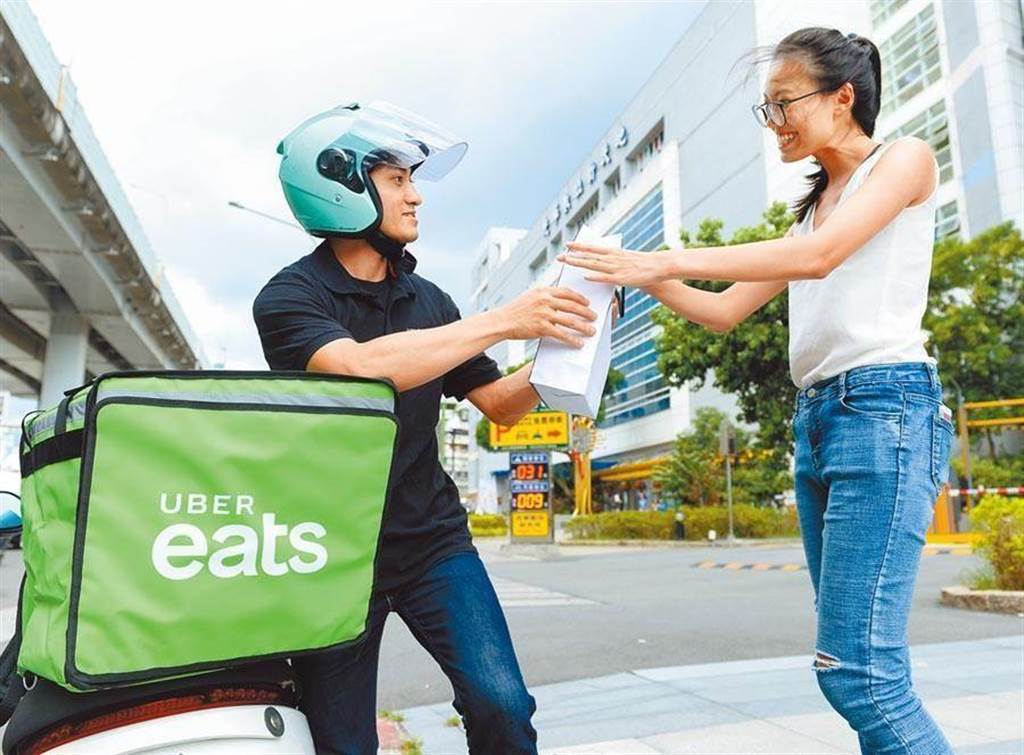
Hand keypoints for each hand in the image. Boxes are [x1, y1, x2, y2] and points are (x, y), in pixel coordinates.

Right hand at [497, 287, 596, 347]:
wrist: (502, 321)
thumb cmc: (515, 310)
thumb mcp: (530, 296)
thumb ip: (545, 295)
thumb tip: (560, 297)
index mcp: (543, 291)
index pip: (567, 292)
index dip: (580, 297)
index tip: (587, 303)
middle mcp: (545, 300)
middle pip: (572, 305)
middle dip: (586, 312)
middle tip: (594, 317)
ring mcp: (543, 314)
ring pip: (570, 320)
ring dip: (583, 326)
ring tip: (592, 331)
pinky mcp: (541, 328)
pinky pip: (561, 334)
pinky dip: (572, 339)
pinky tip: (579, 343)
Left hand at [559, 242, 676, 286]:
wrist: (659, 265)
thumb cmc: (642, 264)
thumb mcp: (626, 258)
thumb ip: (613, 259)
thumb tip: (603, 261)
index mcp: (614, 252)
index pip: (593, 248)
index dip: (579, 246)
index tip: (568, 244)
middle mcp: (613, 258)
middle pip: (589, 256)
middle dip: (573, 256)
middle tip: (559, 257)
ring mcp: (617, 268)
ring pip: (594, 265)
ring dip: (580, 263)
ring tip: (567, 262)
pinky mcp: (622, 278)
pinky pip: (606, 277)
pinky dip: (596, 276)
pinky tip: (585, 277)